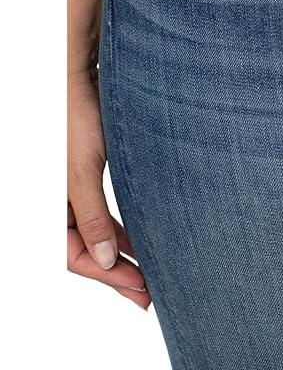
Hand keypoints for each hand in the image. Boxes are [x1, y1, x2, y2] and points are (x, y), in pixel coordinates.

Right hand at [67, 74, 150, 309]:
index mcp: (44, 206)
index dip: (108, 277)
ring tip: (150, 271)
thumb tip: (108, 260)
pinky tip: (141, 240)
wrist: (79, 76)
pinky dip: (119, 230)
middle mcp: (54, 203)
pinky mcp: (83, 180)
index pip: (74, 256)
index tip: (141, 289)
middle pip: (84, 250)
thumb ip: (91, 218)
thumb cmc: (74, 117)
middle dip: (117, 272)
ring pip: (93, 235)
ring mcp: (67, 193)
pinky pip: (98, 216)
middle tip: (149, 293)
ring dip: (121, 252)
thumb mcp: (82, 172)